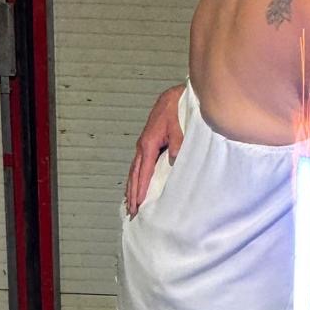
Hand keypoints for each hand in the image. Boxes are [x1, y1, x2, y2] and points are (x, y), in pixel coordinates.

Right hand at [125, 84, 183, 215]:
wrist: (174, 97)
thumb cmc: (178, 110)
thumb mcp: (179, 125)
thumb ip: (177, 142)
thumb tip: (173, 159)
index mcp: (149, 143)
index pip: (144, 172)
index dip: (140, 190)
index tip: (138, 204)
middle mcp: (143, 146)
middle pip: (135, 175)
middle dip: (132, 194)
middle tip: (132, 212)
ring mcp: (143, 145)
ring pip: (134, 171)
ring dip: (131, 188)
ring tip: (130, 205)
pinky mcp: (147, 144)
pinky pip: (139, 165)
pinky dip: (135, 178)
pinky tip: (135, 186)